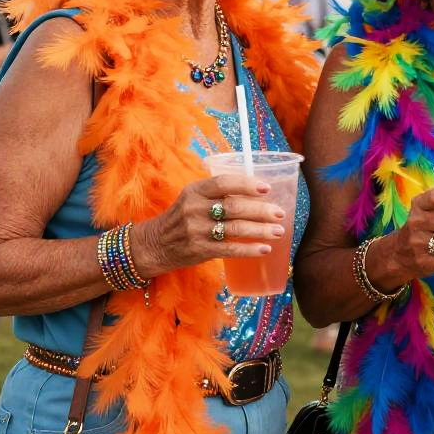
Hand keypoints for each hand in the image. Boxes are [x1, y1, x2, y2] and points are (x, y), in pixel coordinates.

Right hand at [133, 175, 288, 275]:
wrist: (154, 244)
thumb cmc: (182, 217)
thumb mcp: (193, 198)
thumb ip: (218, 194)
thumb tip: (258, 192)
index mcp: (195, 190)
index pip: (224, 183)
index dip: (246, 184)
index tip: (266, 188)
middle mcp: (194, 209)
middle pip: (234, 207)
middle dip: (261, 210)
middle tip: (280, 213)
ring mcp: (196, 231)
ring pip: (235, 229)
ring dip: (260, 230)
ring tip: (279, 231)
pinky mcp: (199, 250)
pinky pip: (229, 249)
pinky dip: (249, 249)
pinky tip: (264, 249)